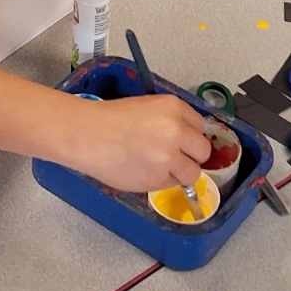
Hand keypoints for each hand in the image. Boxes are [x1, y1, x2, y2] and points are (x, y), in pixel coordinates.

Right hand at [68, 94, 211, 192]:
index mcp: (174, 107)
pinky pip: (172, 184)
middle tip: (174, 156)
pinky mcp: (158, 179)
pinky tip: (144, 170)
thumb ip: (171, 120)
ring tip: (158, 166)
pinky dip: (162, 181)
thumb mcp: (147, 106)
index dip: (190, 135)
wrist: (87, 135)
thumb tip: (187, 137)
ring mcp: (169, 157)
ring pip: (192, 173)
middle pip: (203, 151)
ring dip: (179, 172)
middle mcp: (177, 131)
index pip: (201, 126)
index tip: (182, 140)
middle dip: (191, 155)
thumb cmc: (109, 118)